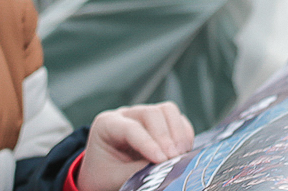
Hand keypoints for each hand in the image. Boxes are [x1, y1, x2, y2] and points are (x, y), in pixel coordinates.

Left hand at [77, 103, 193, 190]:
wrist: (103, 174)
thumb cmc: (103, 175)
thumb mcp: (113, 177)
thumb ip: (135, 172)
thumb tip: (162, 168)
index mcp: (107, 125)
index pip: (131, 128)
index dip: (148, 143)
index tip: (161, 160)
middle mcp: (127, 115)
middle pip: (152, 113)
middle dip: (165, 136)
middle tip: (173, 158)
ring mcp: (144, 116)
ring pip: (167, 110)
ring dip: (178, 132)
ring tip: (180, 155)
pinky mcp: (160, 122)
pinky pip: (178, 119)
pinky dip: (184, 134)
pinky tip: (184, 152)